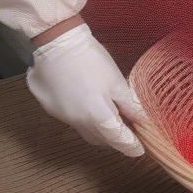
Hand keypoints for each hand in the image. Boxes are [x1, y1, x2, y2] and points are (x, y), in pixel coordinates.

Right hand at [26, 23, 145, 155]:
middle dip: (114, 138)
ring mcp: (62, 116)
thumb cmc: (90, 60)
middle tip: (126, 129)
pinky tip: (86, 101)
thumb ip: (128, 104)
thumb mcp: (116, 81)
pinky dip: (83, 116)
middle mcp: (78, 122)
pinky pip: (72, 120)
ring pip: (85, 130)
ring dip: (98, 128)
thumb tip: (141, 120)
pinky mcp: (51, 108)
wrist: (56, 43)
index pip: (117, 139)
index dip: (130, 145)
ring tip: (108, 115)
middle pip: (100, 139)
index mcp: (96, 116)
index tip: (139, 149)